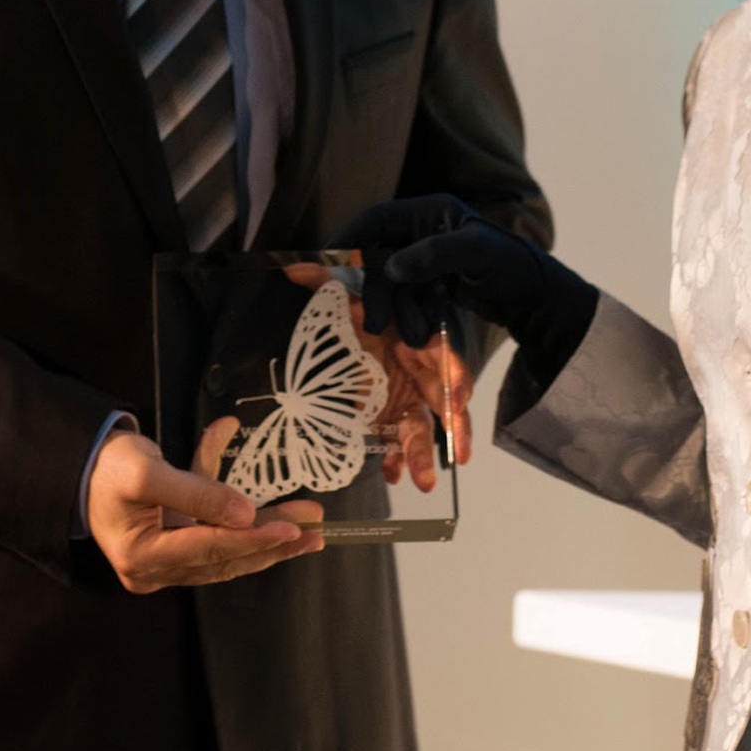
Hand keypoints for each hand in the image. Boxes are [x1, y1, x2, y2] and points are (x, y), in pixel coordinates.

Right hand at [88, 427, 322, 592]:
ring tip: (308, 530)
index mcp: (141, 557)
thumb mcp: (148, 472)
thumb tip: (245, 512)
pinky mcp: (177, 547)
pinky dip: (246, 522)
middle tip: (314, 531)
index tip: (291, 529)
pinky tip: (279, 512)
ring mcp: (166, 562)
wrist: (85, 466)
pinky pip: (218, 537)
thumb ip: (196, 491)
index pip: (208, 549)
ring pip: (227, 551)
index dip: (252, 538)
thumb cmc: (109, 467)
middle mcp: (155, 569)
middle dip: (271, 542)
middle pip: (224, 556)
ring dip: (268, 539)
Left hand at [281, 261, 470, 482]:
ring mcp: (408, 393)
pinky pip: (399, 437)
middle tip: (458, 453)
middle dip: (452, 426)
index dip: (452, 373)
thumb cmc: (359, 307)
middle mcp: (419, 367)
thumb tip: (293, 268)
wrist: (356, 324)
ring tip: (422, 482)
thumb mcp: (343, 291)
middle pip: (442, 397)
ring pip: (423, 424)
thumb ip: (325, 280)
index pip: (441, 351)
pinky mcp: (393, 411)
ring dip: (424, 453)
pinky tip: (390, 474)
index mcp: (414, 334)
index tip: (457, 396)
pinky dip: (396, 456)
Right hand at [334, 195, 600, 383]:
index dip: (347, 240)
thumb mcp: (476, 254)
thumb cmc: (510, 265)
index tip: (325, 265)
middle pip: (378, 256)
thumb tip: (391, 267)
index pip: (375, 220)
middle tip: (374, 323)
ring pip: (391, 283)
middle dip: (374, 291)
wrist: (537, 296)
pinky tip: (422, 333)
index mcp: (430, 212)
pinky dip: (408, 315)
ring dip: (395, 310)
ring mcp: (427, 258)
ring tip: (413, 335)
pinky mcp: (432, 282)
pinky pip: (406, 298)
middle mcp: (423, 231)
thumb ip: (434, 255)